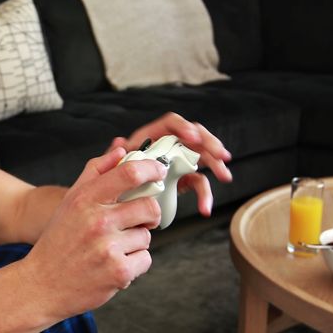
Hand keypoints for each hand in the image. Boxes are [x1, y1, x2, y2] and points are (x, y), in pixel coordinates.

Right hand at [21, 147, 164, 318]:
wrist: (41, 285)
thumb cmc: (58, 242)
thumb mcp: (70, 202)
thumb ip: (95, 173)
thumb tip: (120, 150)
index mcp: (85, 200)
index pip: (128, 174)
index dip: (150, 169)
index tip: (158, 171)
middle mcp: (97, 221)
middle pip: (149, 207)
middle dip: (148, 215)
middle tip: (136, 222)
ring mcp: (108, 248)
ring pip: (146, 236)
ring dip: (135, 243)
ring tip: (112, 249)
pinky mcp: (118, 272)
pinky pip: (145, 260)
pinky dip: (134, 265)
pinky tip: (113, 266)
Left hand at [106, 112, 231, 217]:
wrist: (112, 203)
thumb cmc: (109, 181)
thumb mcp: (108, 168)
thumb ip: (112, 156)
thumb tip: (119, 143)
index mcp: (149, 138)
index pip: (170, 124)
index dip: (183, 127)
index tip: (193, 138)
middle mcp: (166, 146)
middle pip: (193, 136)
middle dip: (209, 143)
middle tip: (220, 155)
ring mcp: (176, 162)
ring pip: (201, 157)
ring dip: (216, 164)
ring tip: (225, 176)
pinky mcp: (182, 180)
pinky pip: (198, 183)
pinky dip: (205, 195)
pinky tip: (205, 208)